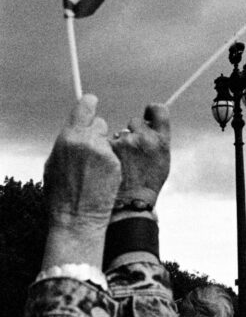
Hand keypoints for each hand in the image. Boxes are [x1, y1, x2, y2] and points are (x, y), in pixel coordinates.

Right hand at [42, 95, 121, 267]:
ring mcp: (104, 151)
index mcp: (68, 138)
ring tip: (100, 168)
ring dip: (110, 147)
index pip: (84, 108)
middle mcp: (87, 141)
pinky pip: (119, 154)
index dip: (89, 104)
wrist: (77, 217)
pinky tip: (110, 174)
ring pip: (113, 138)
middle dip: (99, 133)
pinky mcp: (117, 162)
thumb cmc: (62, 193)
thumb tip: (76, 130)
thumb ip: (68, 143)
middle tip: (94, 151)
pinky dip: (117, 160)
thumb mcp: (56, 163)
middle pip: (99, 123)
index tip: (93, 100)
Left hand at [109, 104, 169, 218]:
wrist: (131, 202)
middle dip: (132, 132)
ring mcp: (125, 142)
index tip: (147, 112)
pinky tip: (113, 165)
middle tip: (133, 151)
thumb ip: (156, 138)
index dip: (152, 110)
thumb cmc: (149, 181)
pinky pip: (107, 143)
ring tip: (124, 163)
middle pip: (135, 122)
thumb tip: (146, 121)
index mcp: (161, 140)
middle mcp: (145, 138)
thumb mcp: (162, 159)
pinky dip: (108, 151)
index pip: (159, 110)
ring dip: (119, 143)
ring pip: (119, 133)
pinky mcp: (108, 149)